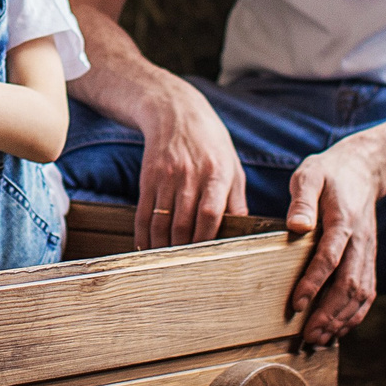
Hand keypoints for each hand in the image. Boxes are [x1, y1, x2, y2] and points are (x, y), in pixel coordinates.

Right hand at [135, 81, 246, 249]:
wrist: (175, 112)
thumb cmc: (211, 144)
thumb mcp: (233, 166)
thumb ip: (237, 200)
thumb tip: (243, 233)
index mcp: (217, 174)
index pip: (210, 213)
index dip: (205, 239)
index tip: (206, 260)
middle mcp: (191, 175)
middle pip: (183, 222)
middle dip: (182, 250)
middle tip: (183, 273)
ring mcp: (167, 176)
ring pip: (161, 221)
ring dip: (161, 247)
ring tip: (164, 265)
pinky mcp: (148, 177)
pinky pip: (143, 212)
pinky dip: (143, 234)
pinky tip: (145, 247)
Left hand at [284, 141, 384, 348]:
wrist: (365, 170)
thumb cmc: (330, 174)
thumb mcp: (310, 175)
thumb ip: (302, 199)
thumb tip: (297, 226)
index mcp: (343, 221)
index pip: (330, 257)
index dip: (314, 283)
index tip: (297, 304)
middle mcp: (360, 241)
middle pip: (349, 284)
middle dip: (329, 313)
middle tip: (309, 334)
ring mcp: (367, 252)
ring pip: (361, 293)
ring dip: (342, 319)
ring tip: (319, 338)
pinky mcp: (368, 259)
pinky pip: (367, 292)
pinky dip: (354, 315)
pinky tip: (338, 329)